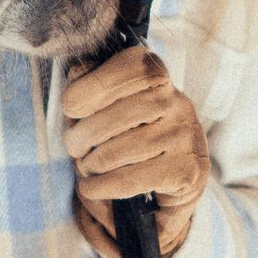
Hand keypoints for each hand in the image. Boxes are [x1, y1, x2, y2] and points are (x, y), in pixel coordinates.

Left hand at [64, 47, 209, 257]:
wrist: (178, 176)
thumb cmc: (133, 133)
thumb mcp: (113, 103)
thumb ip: (91, 85)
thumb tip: (75, 83)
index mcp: (157, 77)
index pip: (127, 70)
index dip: (89, 88)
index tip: (71, 109)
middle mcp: (177, 102)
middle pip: (114, 117)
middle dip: (80, 137)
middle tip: (75, 148)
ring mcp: (185, 137)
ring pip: (116, 153)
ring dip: (89, 165)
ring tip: (85, 168)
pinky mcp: (186, 171)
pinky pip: (128, 180)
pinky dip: (99, 187)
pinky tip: (91, 188)